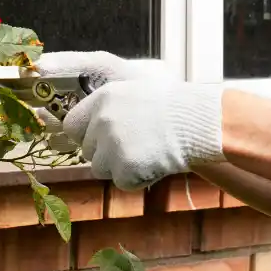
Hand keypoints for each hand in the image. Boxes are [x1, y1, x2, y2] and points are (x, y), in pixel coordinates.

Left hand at [34, 52, 224, 189]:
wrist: (198, 121)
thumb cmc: (173, 104)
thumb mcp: (134, 88)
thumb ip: (107, 105)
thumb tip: (86, 121)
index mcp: (102, 99)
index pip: (72, 125)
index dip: (86, 134)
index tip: (102, 137)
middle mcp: (101, 121)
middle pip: (88, 150)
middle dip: (106, 152)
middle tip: (135, 144)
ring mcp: (112, 146)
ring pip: (101, 169)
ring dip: (120, 166)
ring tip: (147, 151)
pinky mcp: (125, 168)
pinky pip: (122, 182)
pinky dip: (137, 178)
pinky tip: (155, 161)